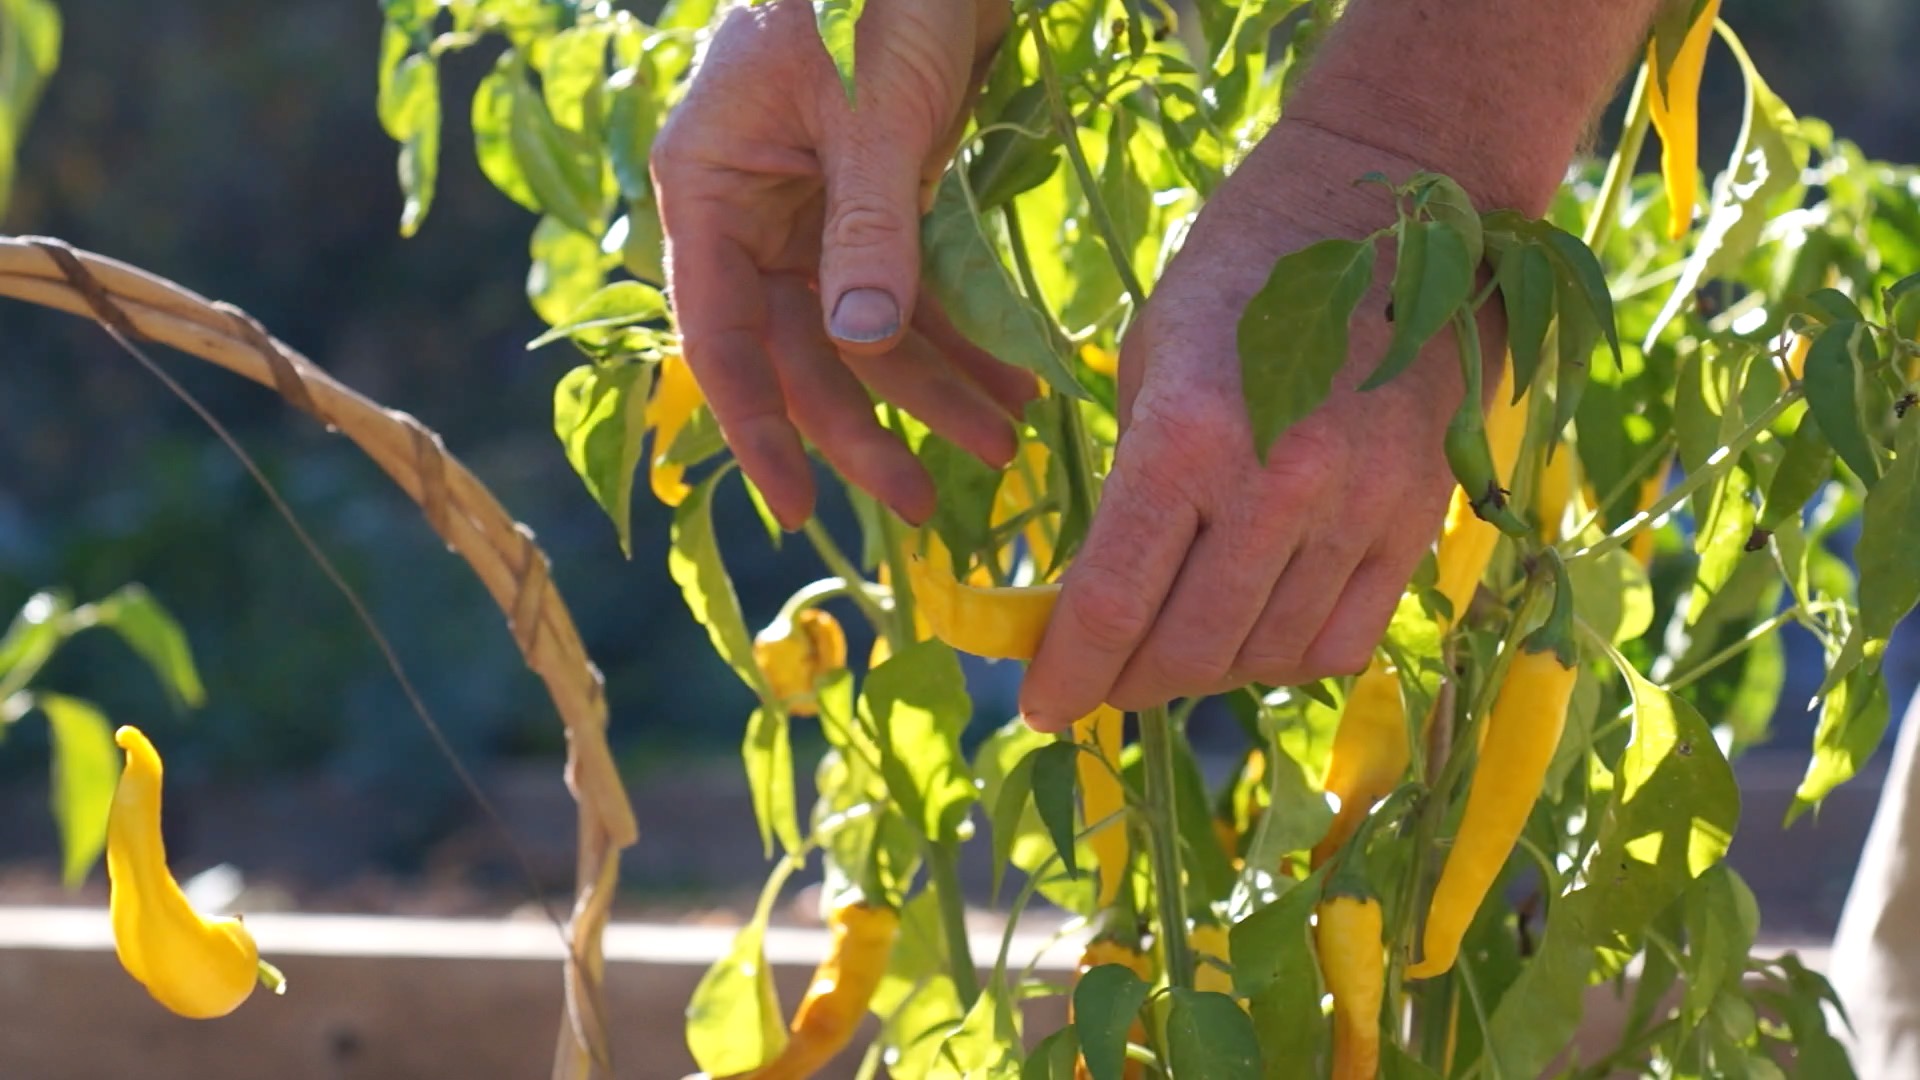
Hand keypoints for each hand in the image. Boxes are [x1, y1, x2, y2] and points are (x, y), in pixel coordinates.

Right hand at [650, 0, 1036, 529]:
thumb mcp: (874, 105)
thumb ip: (868, 224)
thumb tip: (860, 342)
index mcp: (711, 185)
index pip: (721, 336)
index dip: (758, 429)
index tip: (799, 510)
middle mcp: (753, 209)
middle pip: (801, 350)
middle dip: (870, 425)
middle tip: (934, 503)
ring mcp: (816, 207)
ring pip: (864, 330)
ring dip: (933, 387)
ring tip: (1005, 443)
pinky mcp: (879, 198)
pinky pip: (910, 288)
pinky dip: (959, 334)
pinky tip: (1011, 378)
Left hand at [1018, 122, 1488, 728]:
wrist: (1388, 215)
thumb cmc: (1238, 278)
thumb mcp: (1150, 364)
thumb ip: (1130, 487)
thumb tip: (1100, 602)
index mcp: (1186, 434)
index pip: (1112, 605)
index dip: (1069, 676)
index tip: (1044, 708)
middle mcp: (1277, 484)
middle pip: (1189, 649)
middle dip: (1130, 684)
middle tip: (1103, 681)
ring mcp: (1358, 508)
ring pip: (1267, 658)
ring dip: (1207, 675)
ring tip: (1175, 651)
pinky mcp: (1417, 520)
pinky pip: (1345, 641)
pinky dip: (1288, 659)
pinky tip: (1256, 635)